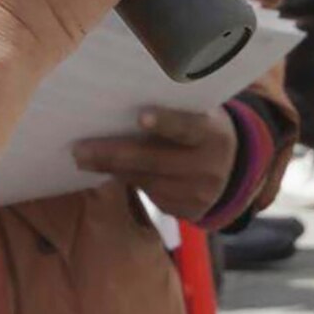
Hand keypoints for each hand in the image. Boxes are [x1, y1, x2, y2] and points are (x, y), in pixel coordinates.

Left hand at [75, 101, 241, 217]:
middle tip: (79, 149)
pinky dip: (129, 182)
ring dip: (112, 170)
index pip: (188, 127)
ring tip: (84, 159)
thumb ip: (174, 113)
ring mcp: (200, 193)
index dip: (165, 122)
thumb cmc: (203, 132)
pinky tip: (110, 172)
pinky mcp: (189, 211)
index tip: (140, 117)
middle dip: (112, 154)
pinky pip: (151, 196)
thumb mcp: (200, 117)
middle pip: (153, 160)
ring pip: (146, 181)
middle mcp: (209, 166)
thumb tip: (121, 102)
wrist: (235, 171)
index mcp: (213, 134)